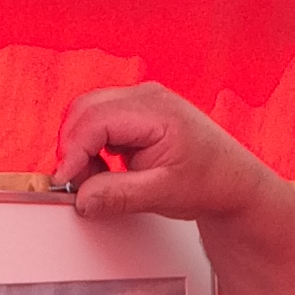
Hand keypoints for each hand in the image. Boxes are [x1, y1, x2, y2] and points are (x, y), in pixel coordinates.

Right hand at [53, 84, 289, 226]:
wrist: (231, 181)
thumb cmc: (209, 181)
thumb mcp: (162, 194)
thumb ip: (119, 196)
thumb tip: (82, 198)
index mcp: (156, 109)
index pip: (96, 120)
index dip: (73, 151)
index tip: (63, 181)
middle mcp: (146, 96)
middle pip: (84, 111)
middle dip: (73, 150)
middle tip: (81, 186)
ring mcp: (140, 101)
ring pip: (87, 116)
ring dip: (82, 149)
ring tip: (99, 181)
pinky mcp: (135, 113)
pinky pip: (98, 123)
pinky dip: (92, 148)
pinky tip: (106, 170)